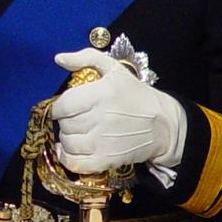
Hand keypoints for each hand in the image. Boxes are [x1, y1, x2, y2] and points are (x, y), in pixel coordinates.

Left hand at [49, 48, 186, 173]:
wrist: (162, 124)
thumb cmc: (136, 94)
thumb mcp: (115, 69)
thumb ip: (86, 58)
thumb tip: (58, 58)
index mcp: (101, 94)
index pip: (63, 104)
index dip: (59, 106)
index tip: (65, 107)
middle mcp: (100, 119)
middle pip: (65, 124)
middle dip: (66, 121)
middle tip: (75, 118)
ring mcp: (102, 142)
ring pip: (67, 143)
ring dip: (67, 138)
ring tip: (76, 132)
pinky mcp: (106, 160)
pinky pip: (75, 163)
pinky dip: (67, 158)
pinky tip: (69, 150)